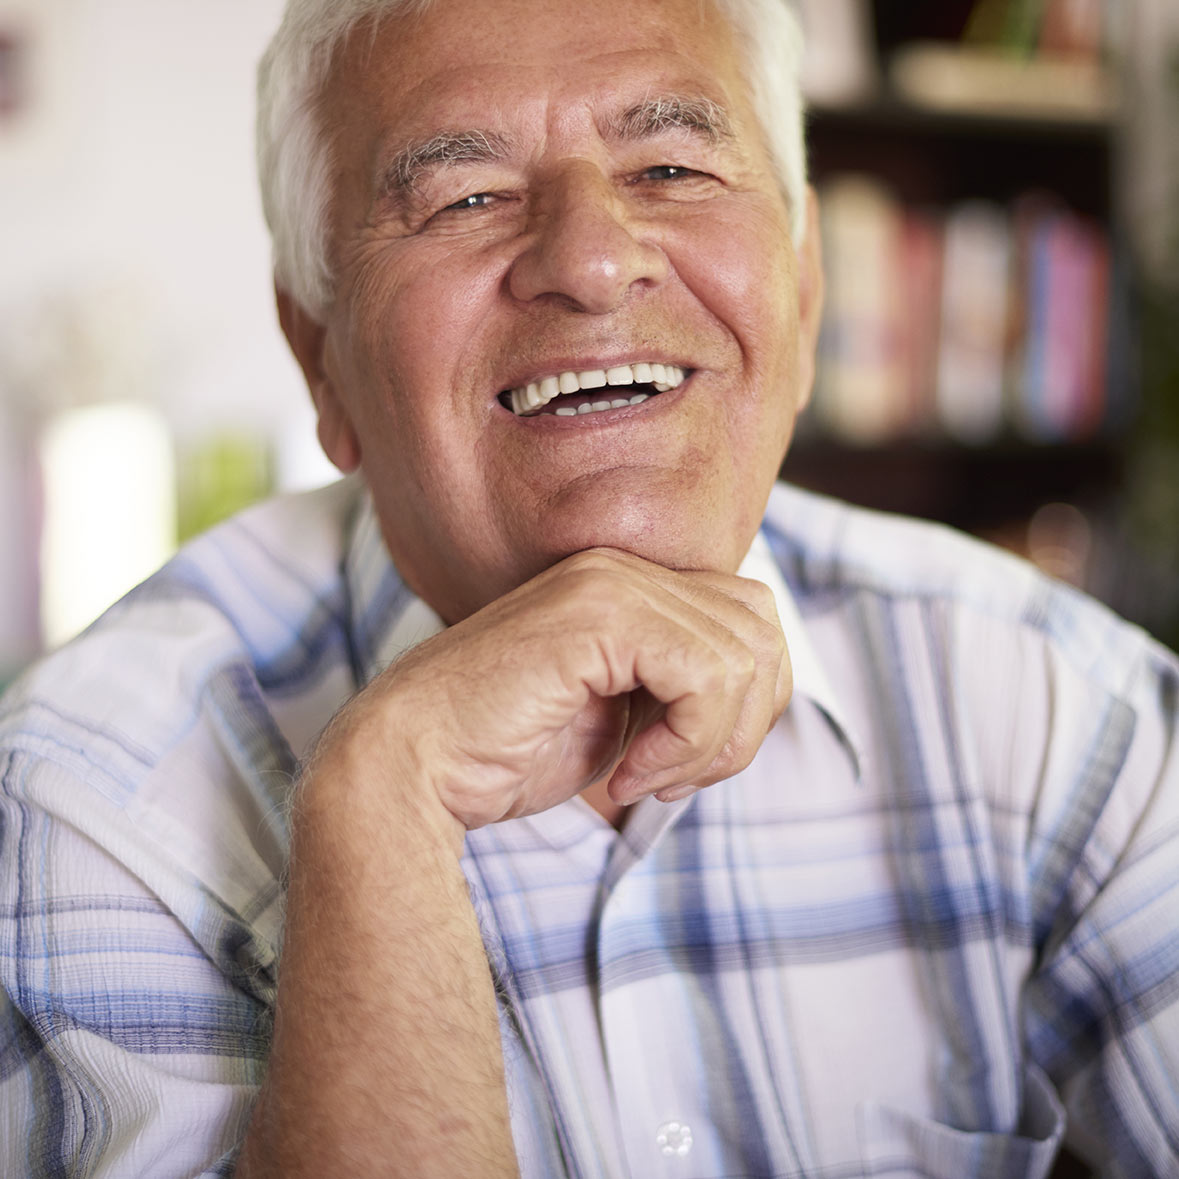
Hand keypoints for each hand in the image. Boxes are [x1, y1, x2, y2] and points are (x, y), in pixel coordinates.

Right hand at [316, 547, 791, 832]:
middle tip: (674, 777)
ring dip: (712, 743)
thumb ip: (681, 689)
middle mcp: (625, 568)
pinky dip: (689, 742)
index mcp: (630, 584)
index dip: (745, 706)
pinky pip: (706, 675)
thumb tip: (760, 696)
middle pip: (762, 632)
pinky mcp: (600, 612)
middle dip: (741, 726)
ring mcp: (612, 582)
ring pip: (745, 656)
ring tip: (648, 776)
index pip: (751, 622)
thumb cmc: (504, 751)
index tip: (681, 765)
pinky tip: (633, 773)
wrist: (412, 765)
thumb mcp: (621, 717)